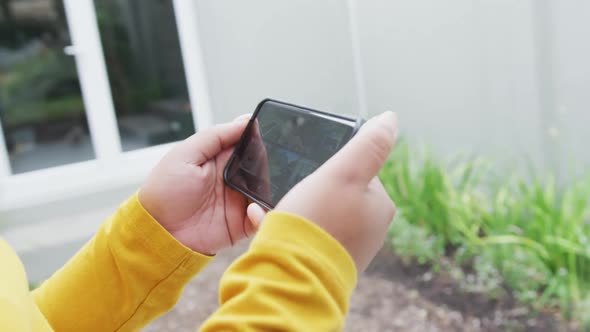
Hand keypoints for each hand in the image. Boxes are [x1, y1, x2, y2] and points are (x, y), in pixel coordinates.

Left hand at [139, 116, 266, 254]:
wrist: (158, 233)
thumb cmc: (164, 192)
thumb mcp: (185, 154)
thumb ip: (215, 136)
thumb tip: (245, 120)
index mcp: (220, 159)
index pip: (248, 143)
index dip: (260, 138)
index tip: (273, 133)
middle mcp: (233, 178)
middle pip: (262, 166)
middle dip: (271, 163)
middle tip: (276, 163)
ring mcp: (239, 201)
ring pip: (268, 190)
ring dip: (271, 188)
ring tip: (264, 188)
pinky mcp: (242, 224)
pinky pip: (264, 217)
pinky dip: (265, 214)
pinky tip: (252, 210)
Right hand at [275, 111, 397, 271]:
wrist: (291, 275)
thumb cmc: (317, 220)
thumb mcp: (344, 171)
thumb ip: (369, 144)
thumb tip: (391, 118)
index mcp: (380, 207)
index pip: (358, 173)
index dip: (332, 169)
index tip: (312, 175)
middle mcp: (370, 231)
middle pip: (337, 194)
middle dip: (312, 191)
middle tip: (295, 195)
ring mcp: (348, 250)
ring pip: (319, 216)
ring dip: (297, 209)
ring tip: (280, 211)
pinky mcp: (325, 264)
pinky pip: (305, 237)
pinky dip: (288, 228)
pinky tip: (268, 224)